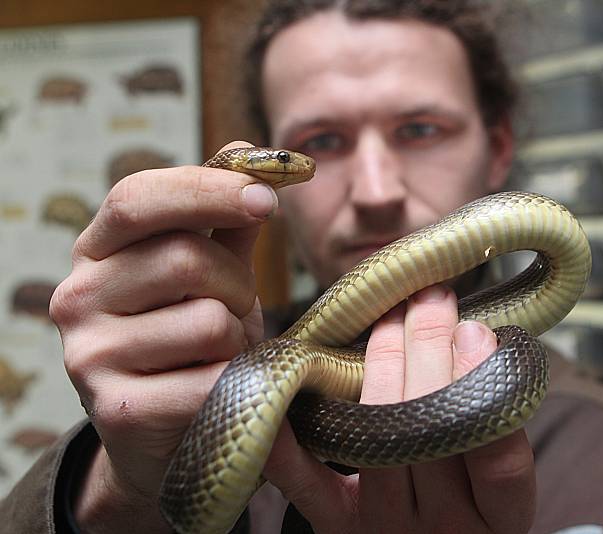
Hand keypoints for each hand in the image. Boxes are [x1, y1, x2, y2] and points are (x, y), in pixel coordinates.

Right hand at [49, 141, 277, 532]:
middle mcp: (77, 297)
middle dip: (237, 285)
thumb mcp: (209, 277)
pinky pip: (211, 378)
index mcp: (96, 251)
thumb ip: (225, 221)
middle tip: (236, 309)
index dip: (210, 189)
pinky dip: (234, 382)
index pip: (141, 197)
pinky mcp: (117, 409)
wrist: (165, 434)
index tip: (269, 199)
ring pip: (208, 320)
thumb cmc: (192, 342)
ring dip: (237, 338)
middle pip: (187, 258)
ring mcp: (88, 355)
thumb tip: (250, 151)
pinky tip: (215, 391)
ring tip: (218, 354)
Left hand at [265, 285, 536, 533]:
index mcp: (496, 520)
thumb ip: (493, 416)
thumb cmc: (472, 501)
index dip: (484, 386)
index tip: (476, 329)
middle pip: (429, 435)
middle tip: (430, 297)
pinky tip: (290, 390)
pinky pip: (308, 484)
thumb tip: (471, 333)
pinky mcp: (338, 528)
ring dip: (380, 365)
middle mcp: (443, 530)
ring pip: (377, 442)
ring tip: (390, 316)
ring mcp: (386, 529)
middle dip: (428, 349)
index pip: (500, 459)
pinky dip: (292, 438)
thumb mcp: (502, 476)